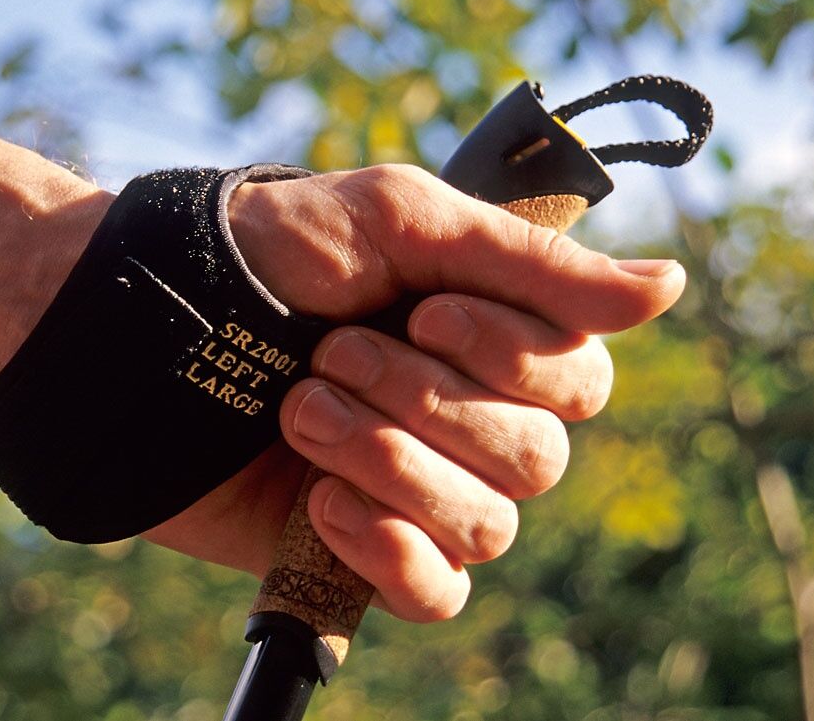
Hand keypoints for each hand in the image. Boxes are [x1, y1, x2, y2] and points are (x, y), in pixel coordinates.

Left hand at [142, 164, 684, 620]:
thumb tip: (672, 290)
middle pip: (537, 457)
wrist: (142, 327)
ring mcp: (417, 488)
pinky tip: (319, 500)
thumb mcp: (404, 223)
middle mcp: (467, 416)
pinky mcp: (359, 550)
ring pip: (488, 525)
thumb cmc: (268, 253)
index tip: (426, 308)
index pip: (580, 379)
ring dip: (390, 461)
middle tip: (334, 353)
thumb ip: (535, 264)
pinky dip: (387, 548)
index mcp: (490, 336)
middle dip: (426, 401)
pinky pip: (435, 590)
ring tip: (302, 410)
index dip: (512, 354)